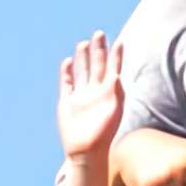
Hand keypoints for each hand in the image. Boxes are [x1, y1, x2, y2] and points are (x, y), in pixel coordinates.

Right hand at [55, 34, 125, 159]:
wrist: (87, 151)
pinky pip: (67, 84)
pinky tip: (67, 62)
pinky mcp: (67, 103)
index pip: (113, 68)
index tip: (118, 41)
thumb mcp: (114, 111)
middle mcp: (95, 92)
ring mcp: (81, 96)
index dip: (115, 55)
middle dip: (98, 50)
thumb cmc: (104, 133)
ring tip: (83, 43)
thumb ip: (115, 92)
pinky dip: (67, 73)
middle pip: (97, 65)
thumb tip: (117, 76)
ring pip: (82, 72)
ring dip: (83, 58)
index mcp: (109, 92)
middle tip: (99, 33)